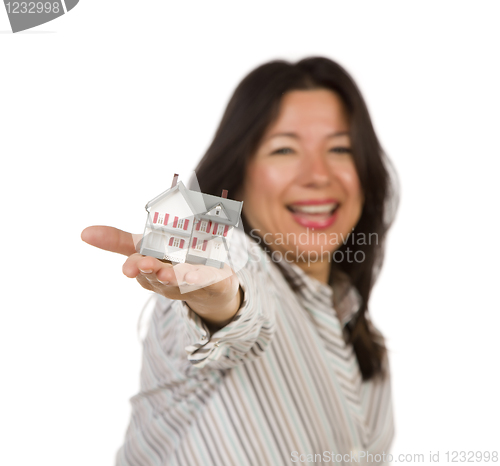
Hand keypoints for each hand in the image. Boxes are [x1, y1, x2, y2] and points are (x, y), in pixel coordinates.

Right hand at [81, 226, 241, 328]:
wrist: (211, 286)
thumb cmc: (174, 263)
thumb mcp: (147, 248)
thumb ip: (118, 241)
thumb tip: (84, 232)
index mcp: (151, 268)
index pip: (137, 265)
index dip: (127, 259)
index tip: (112, 254)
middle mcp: (167, 278)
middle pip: (155, 275)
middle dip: (148, 269)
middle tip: (142, 264)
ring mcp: (190, 283)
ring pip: (179, 281)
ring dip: (172, 277)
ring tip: (166, 273)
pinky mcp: (212, 282)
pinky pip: (206, 281)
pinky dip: (199, 279)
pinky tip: (193, 275)